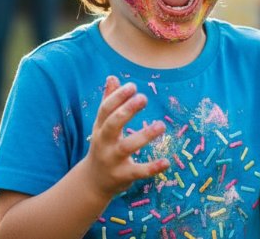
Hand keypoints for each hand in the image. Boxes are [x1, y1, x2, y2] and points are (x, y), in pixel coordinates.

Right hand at [80, 76, 169, 199]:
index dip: (118, 97)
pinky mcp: (123, 176)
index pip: (106, 109)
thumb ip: (109, 101)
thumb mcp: (102, 125)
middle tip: (143, 98)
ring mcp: (112, 160)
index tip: (132, 86)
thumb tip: (112, 77)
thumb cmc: (102, 146)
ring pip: (127, 147)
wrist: (93, 182)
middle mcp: (104, 143)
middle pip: (112, 125)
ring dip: (144, 135)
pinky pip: (138, 171)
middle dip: (126, 111)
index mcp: (99, 128)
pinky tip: (166, 162)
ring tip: (162, 125)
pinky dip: (152, 168)